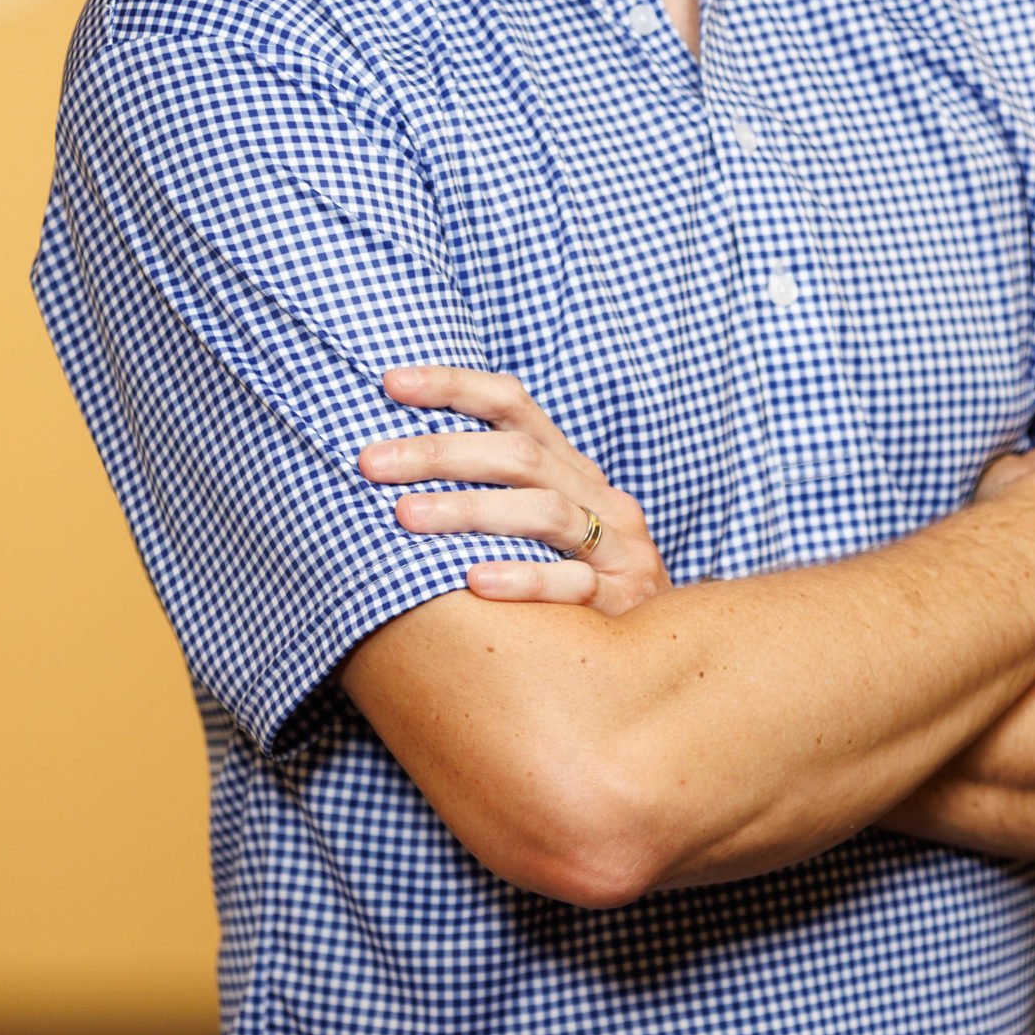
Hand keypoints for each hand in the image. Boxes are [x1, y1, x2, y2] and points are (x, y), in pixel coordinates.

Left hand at [360, 366, 671, 615]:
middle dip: (439, 452)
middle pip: (520, 455)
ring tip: (405, 516)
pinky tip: (474, 581)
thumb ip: (490, 496)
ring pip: (546, 511)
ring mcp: (617, 548)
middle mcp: (598, 497)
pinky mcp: (624, 602)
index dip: (454, 386)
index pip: (513, 405)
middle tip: (370, 462)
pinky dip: (524, 578)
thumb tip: (390, 470)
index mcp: (571, 469)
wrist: (664, 652)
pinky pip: (574, 585)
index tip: (390, 382)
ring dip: (470, 509)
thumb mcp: (542, 527)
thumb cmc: (576, 585)